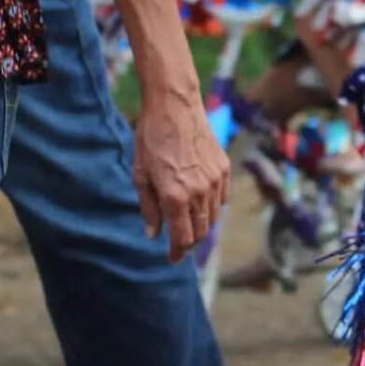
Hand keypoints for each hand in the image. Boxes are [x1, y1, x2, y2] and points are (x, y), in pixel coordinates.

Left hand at [134, 87, 231, 259]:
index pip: (183, 239)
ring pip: (213, 217)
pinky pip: (222, 198)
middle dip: (189, 241)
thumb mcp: (141, 175)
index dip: (177, 252)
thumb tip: (153, 234)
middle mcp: (199, 192)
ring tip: (187, 222)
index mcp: (175, 197)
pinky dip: (212, 206)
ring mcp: (215, 181)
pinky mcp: (223, 169)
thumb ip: (149, 208)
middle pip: (201, 232)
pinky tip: (199, 201)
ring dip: (201, 225)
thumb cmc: (151, 139)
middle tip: (178, 243)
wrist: (174, 107)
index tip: (171, 258)